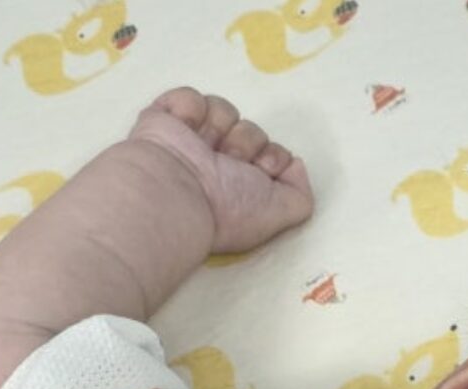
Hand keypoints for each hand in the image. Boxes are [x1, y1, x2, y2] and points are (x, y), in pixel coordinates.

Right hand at [126, 86, 312, 254]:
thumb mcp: (280, 212)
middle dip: (246, 144)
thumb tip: (295, 164)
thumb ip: (301, 194)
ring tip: (203, 150)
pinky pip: (191, 96)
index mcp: (241, 187)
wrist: (175, 191)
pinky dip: (189, 109)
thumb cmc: (226, 208)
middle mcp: (217, 165)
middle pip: (253, 131)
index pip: (274, 153)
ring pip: (226, 111)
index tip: (259, 173)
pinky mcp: (166, 118)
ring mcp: (191, 141)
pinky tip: (183, 129)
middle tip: (228, 164)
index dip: (272, 159)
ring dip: (219, 127)